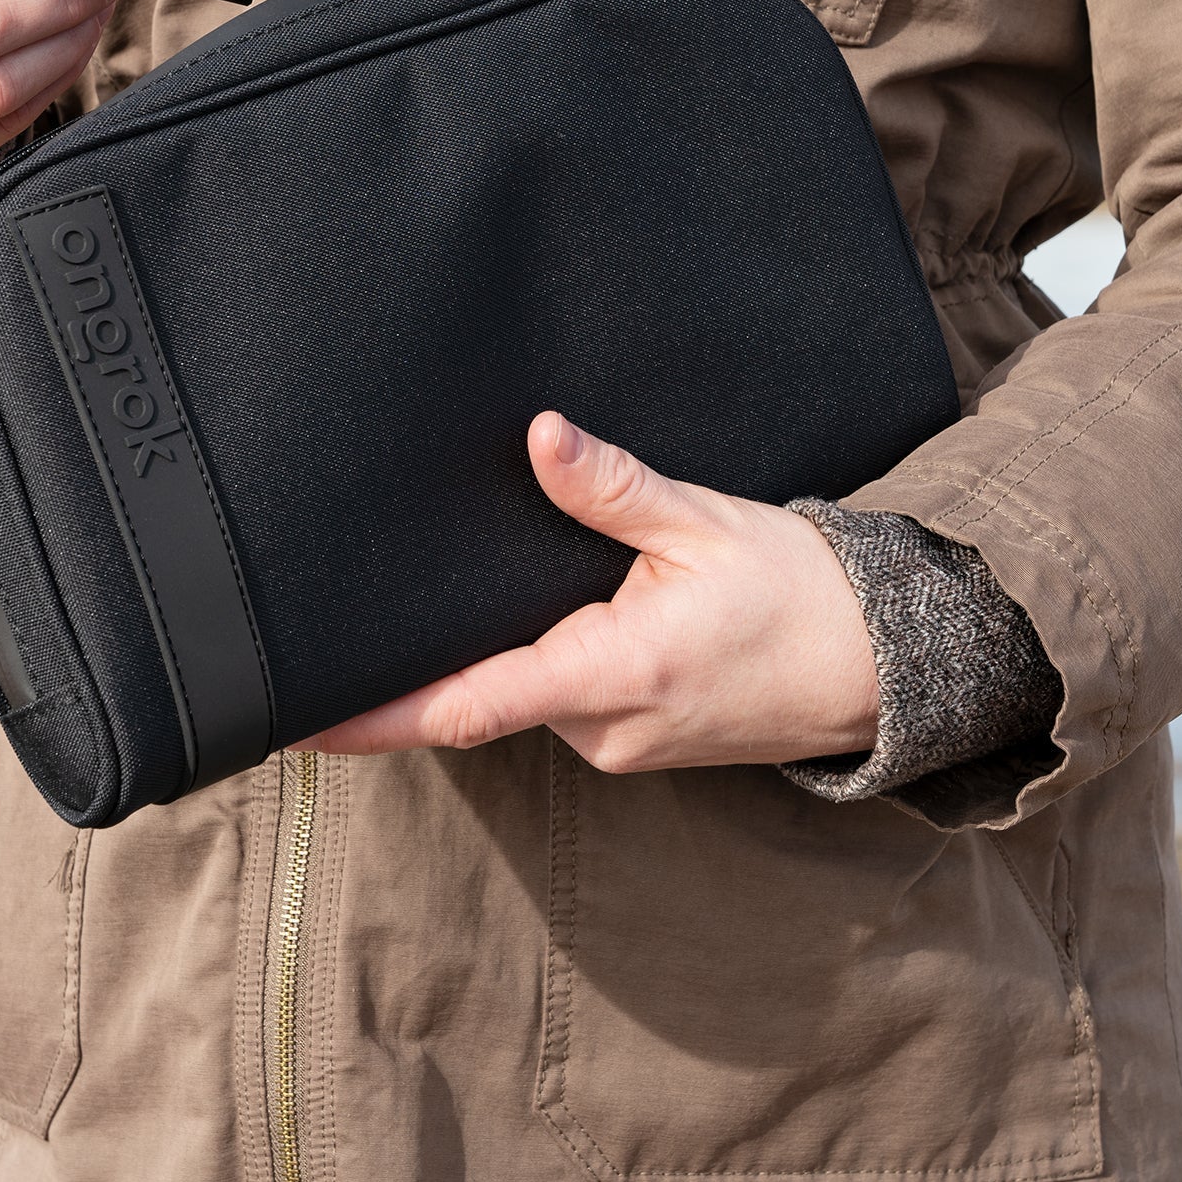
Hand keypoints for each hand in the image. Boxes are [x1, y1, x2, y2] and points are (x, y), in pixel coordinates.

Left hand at [298, 413, 879, 771]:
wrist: (878, 664)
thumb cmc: (796, 592)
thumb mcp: (703, 523)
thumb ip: (612, 488)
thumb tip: (540, 436)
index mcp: (614, 672)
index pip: (467, 706)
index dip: (377, 717)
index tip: (302, 721)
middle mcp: (606, 728)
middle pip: (480, 700)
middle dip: (423, 667)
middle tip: (353, 622)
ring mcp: (619, 745)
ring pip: (520, 700)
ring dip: (487, 660)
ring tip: (456, 598)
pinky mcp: (634, 742)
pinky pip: (558, 705)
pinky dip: (533, 667)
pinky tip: (532, 618)